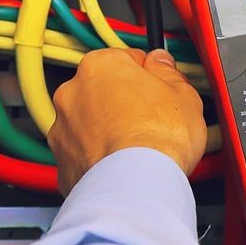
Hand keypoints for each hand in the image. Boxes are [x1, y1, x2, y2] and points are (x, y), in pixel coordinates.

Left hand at [49, 48, 206, 194]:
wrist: (136, 185)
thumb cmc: (156, 139)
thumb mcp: (183, 94)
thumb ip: (168, 72)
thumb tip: (162, 64)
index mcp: (101, 66)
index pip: (126, 59)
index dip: (147, 75)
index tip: (158, 87)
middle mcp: (73, 93)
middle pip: (102, 90)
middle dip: (123, 102)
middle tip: (152, 119)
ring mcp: (63, 130)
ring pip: (89, 123)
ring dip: (108, 130)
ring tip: (138, 147)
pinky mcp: (62, 163)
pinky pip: (83, 154)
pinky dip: (98, 158)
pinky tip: (123, 165)